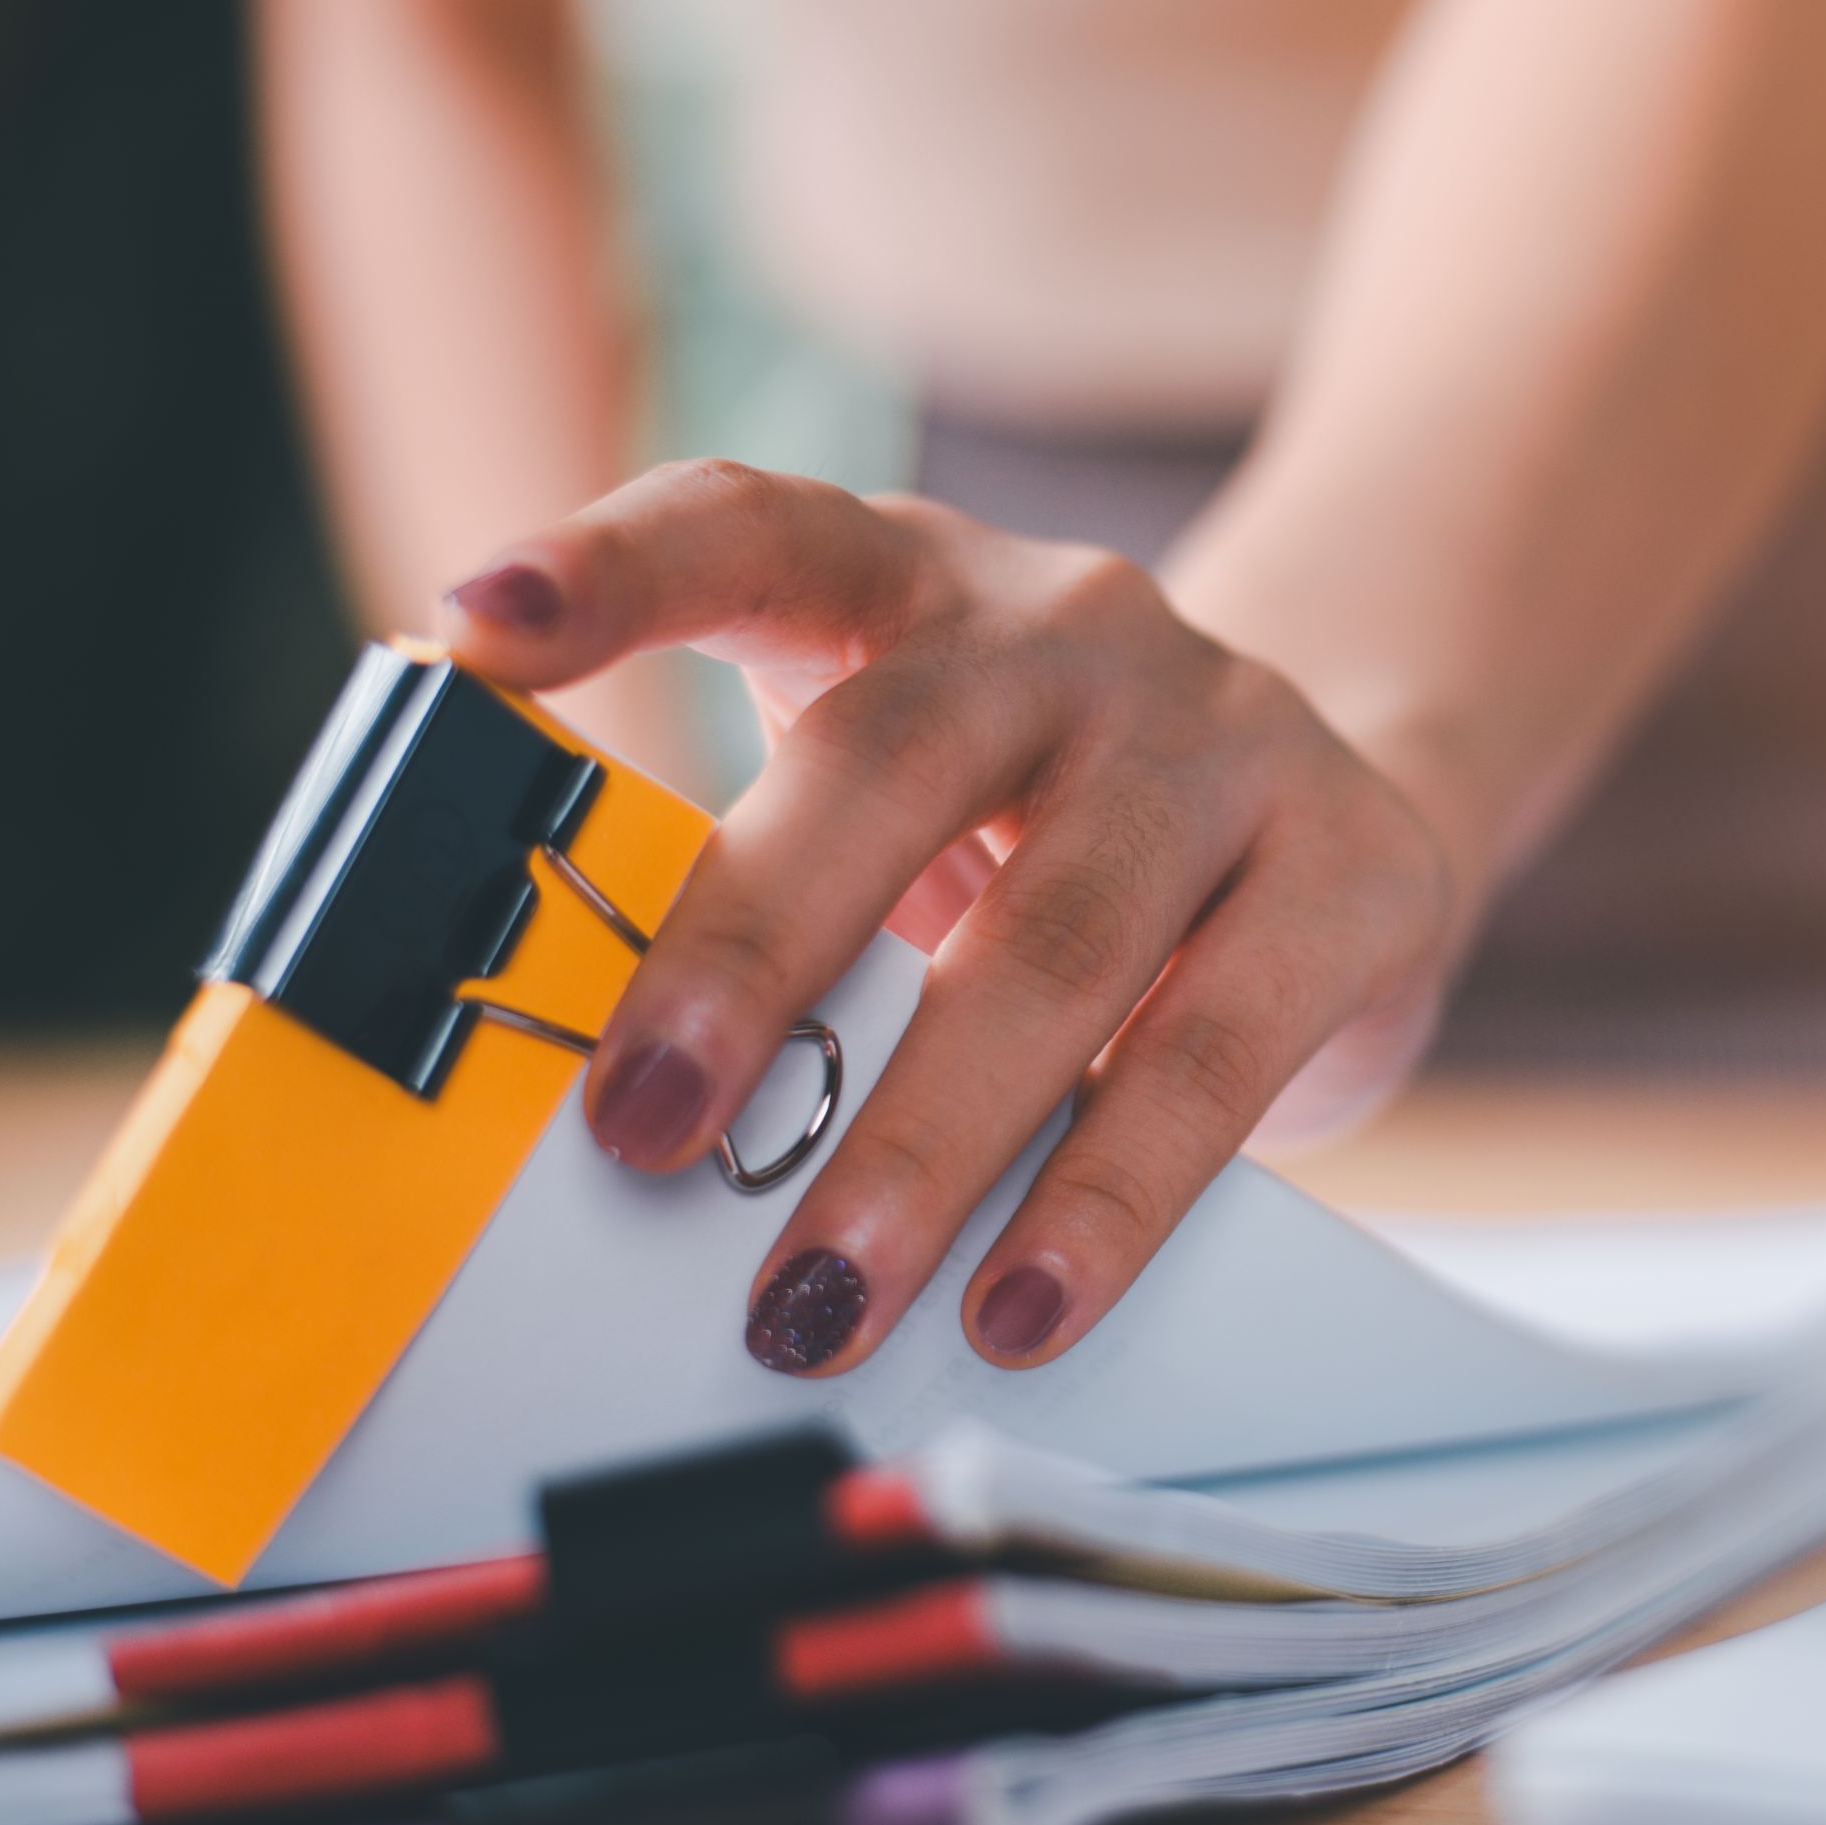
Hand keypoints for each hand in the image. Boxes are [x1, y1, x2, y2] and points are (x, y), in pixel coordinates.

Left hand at [438, 461, 1465, 1375]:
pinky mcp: (1351, 868)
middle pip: (890, 759)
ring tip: (818, 1297)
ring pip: (1056, 931)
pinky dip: (1108, 1194)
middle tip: (638, 1132)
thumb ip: (770, 897)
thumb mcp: (904, 813)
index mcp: (908, 584)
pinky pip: (1217, 1047)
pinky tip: (1025, 1301)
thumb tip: (596, 1124)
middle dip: (747, 954)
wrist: (1354, 818)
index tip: (471, 633)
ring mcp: (1223, 735)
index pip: (749, 523)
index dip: (613, 568)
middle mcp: (1065, 626)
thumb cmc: (1048, 841)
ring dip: (920, 1135)